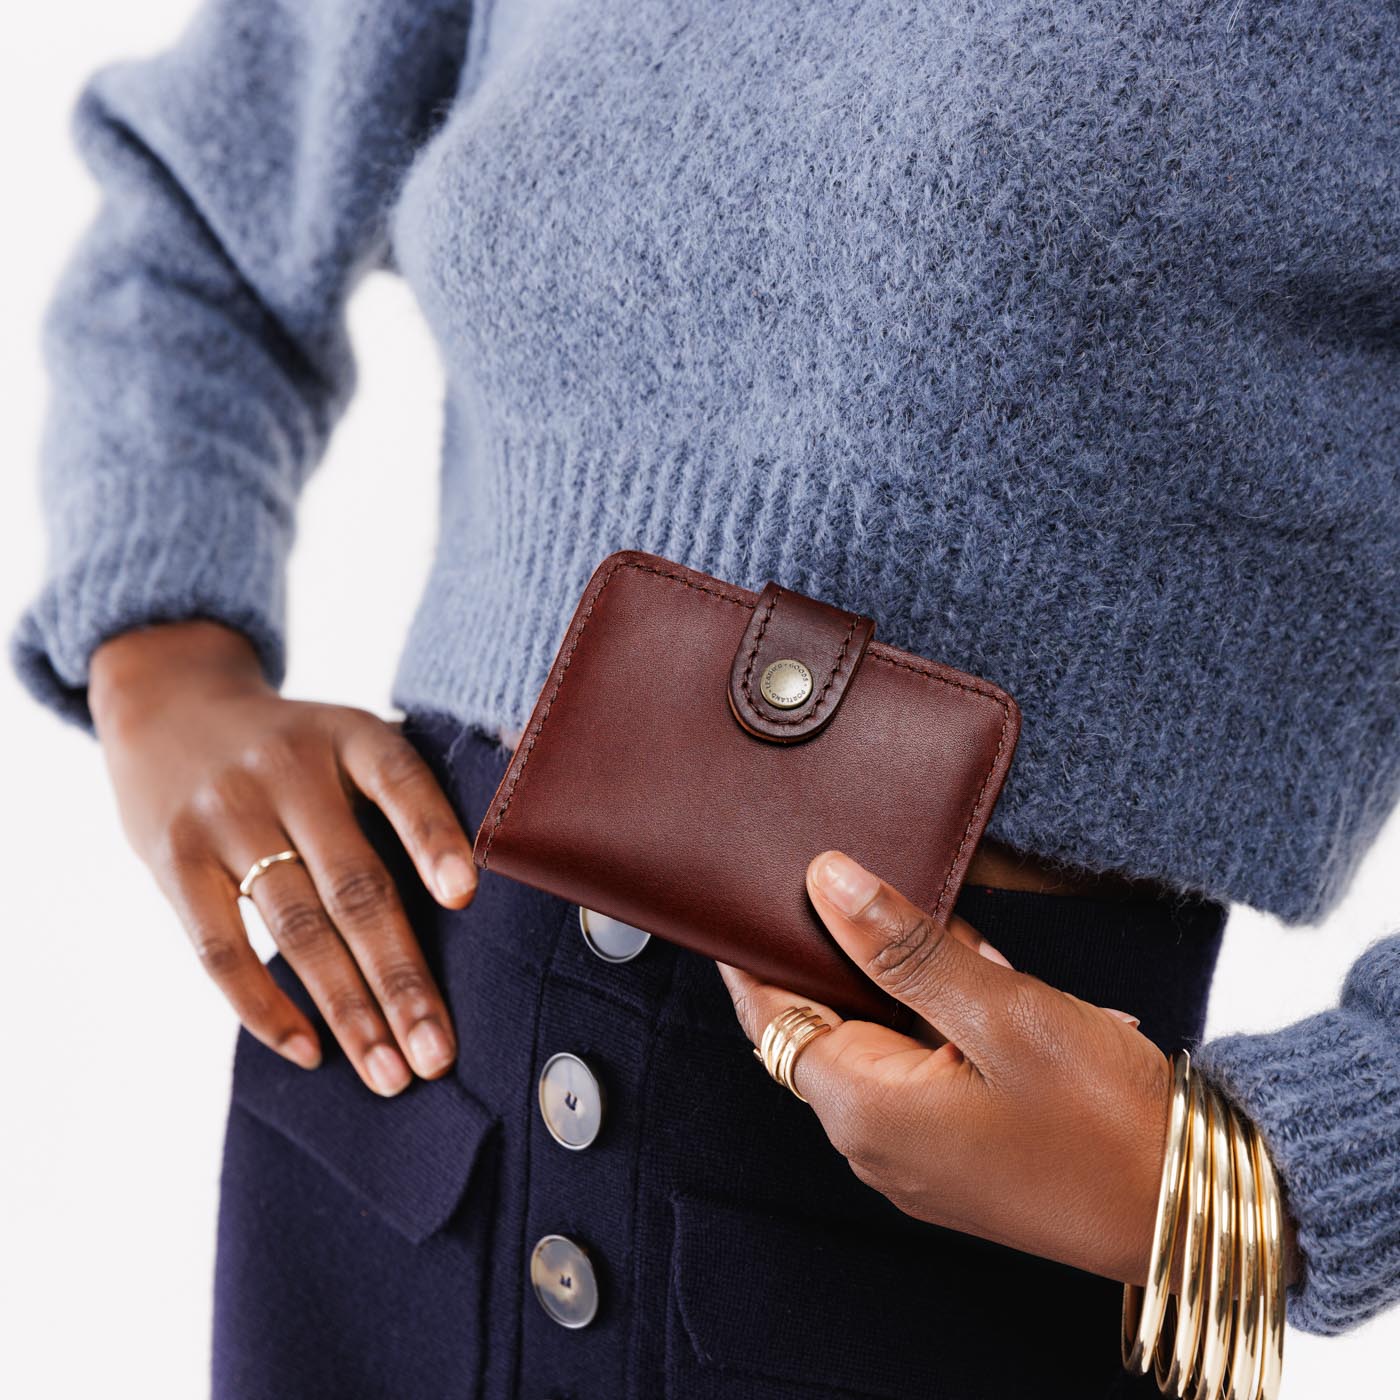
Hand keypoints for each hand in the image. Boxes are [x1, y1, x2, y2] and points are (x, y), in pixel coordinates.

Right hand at [90, 620, 476, 1095]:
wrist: (172, 710)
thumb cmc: (296, 750)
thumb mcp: (349, 740)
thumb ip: (402, 799)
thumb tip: (482, 898)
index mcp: (350, 736)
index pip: (401, 783)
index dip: (434, 837)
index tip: (465, 897)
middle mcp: (289, 771)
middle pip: (355, 885)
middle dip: (401, 978)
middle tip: (439, 1052)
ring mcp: (226, 815)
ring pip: (296, 929)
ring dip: (348, 1010)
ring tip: (390, 1072)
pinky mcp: (173, 860)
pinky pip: (219, 948)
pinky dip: (264, 1007)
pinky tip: (309, 1051)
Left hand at [719, 849, 1175, 1284]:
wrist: (1198, 1214)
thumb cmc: (1105, 1120)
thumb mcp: (1000, 1011)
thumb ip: (903, 945)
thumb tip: (826, 881)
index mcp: (862, 1109)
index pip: (772, 1015)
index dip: (759, 951)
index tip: (754, 895)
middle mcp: (873, 1143)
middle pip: (827, 1022)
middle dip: (861, 957)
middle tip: (899, 901)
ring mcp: (916, 1157)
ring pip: (884, 1040)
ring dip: (917, 986)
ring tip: (979, 954)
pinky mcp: (957, 1156)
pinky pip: (925, 1070)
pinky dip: (948, 1023)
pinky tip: (1000, 991)